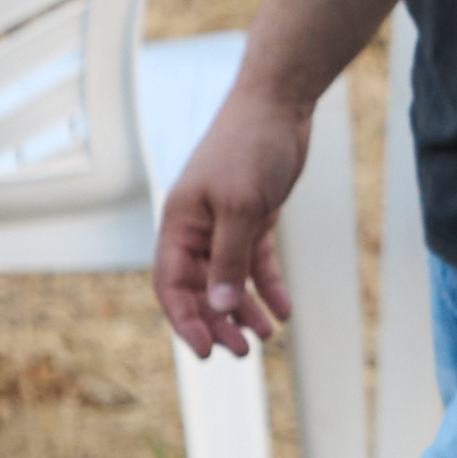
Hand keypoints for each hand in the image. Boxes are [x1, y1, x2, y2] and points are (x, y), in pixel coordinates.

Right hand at [151, 85, 312, 356]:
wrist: (279, 105)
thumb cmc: (250, 148)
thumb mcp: (240, 207)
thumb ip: (228, 259)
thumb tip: (217, 306)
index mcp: (179, 225)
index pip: (172, 285)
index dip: (186, 320)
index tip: (207, 350)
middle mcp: (197, 228)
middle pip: (200, 288)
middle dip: (218, 322)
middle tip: (242, 352)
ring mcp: (225, 224)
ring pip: (229, 279)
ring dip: (244, 309)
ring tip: (267, 335)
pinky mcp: (254, 218)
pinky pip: (256, 262)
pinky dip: (268, 285)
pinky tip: (283, 309)